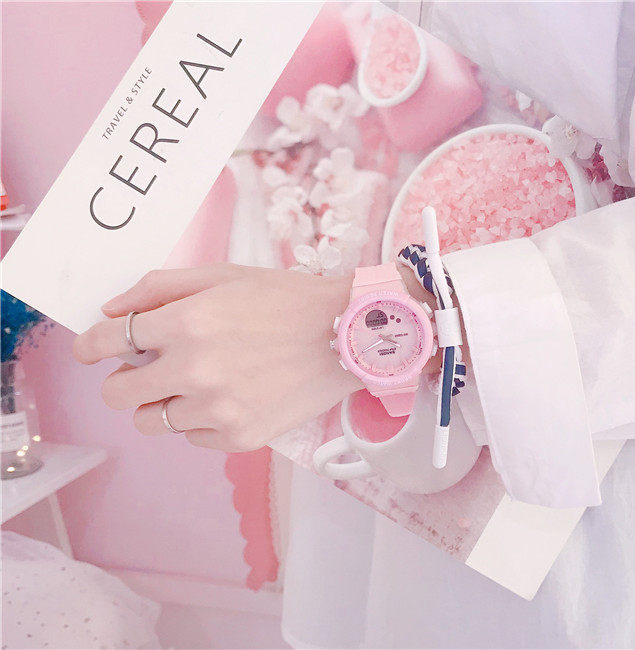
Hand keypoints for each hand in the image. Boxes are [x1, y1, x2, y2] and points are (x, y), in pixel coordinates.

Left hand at [73, 264, 362, 451]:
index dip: (90, 346)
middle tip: (146, 369)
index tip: (90, 350)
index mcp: (187, 323)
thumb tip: (112, 310)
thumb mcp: (223, 276)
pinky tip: (231, 396)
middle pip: (118, 394)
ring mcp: (218, 409)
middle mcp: (196, 371)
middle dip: (123, 379)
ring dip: (167, 400)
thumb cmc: (286, 299)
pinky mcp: (241, 437)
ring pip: (155, 421)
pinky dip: (202, 419)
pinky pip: (194, 437)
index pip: (108, 342)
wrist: (346, 334)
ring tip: (201, 382)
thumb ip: (160, 287)